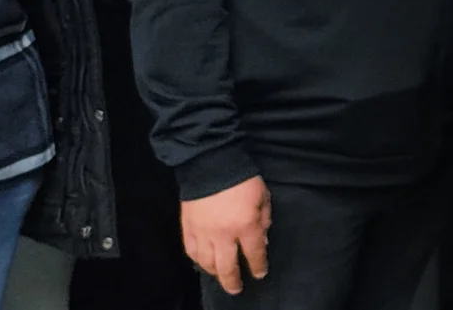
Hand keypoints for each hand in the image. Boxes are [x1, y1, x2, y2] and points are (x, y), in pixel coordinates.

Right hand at [181, 175, 269, 294]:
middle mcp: (224, 234)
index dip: (259, 266)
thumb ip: (264, 219)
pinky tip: (203, 263)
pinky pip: (192, 252)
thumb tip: (263, 240)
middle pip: (228, 267)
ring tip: (221, 277)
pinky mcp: (188, 228)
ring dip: (215, 273)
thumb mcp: (263, 196)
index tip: (260, 273)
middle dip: (234, 281)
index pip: (254, 253)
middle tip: (237, 289)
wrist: (210, 163)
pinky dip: (198, 261)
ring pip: (208, 263)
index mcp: (246, 225)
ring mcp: (203, 233)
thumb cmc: (242, 177)